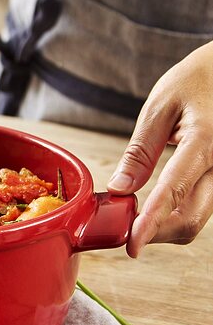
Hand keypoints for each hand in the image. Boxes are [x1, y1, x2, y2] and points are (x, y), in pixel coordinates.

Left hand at [107, 42, 212, 256]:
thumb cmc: (197, 79)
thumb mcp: (160, 106)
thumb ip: (140, 151)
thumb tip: (120, 188)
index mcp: (205, 141)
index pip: (174, 192)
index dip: (150, 224)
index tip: (132, 245)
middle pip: (192, 218)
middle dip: (156, 233)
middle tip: (124, 231)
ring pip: (200, 216)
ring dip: (167, 225)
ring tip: (137, 215)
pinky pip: (205, 204)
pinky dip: (180, 212)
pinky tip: (159, 205)